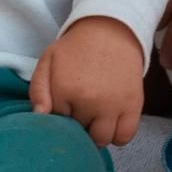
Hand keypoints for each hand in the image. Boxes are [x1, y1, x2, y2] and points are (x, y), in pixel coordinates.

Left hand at [30, 16, 144, 146]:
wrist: (111, 31)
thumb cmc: (76, 49)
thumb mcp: (48, 60)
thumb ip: (38, 89)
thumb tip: (39, 116)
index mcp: (65, 89)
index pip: (56, 124)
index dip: (58, 116)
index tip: (63, 104)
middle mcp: (90, 101)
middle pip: (78, 134)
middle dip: (76, 125)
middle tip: (79, 107)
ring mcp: (113, 106)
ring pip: (101, 140)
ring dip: (95, 133)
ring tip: (94, 115)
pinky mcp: (133, 106)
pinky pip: (124, 138)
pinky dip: (117, 136)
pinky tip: (110, 121)